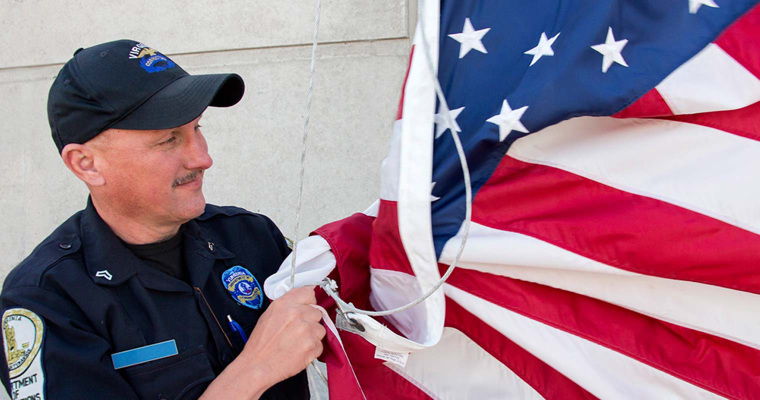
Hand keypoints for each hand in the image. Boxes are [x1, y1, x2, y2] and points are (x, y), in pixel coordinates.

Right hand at [200, 286, 325, 399]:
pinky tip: (298, 351)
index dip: (309, 302)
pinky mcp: (312, 346)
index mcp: (285, 304)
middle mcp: (297, 314)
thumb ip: (288, 305)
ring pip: (320, 329)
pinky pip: (320, 345)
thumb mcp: (269, 315)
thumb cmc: (261, 344)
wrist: (257, 366)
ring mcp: (306, 330)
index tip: (308, 307)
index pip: (309, 293)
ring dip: (312, 336)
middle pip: (317, 312)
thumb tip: (304, 301)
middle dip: (310, 321)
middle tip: (297, 331)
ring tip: (297, 342)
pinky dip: (312, 350)